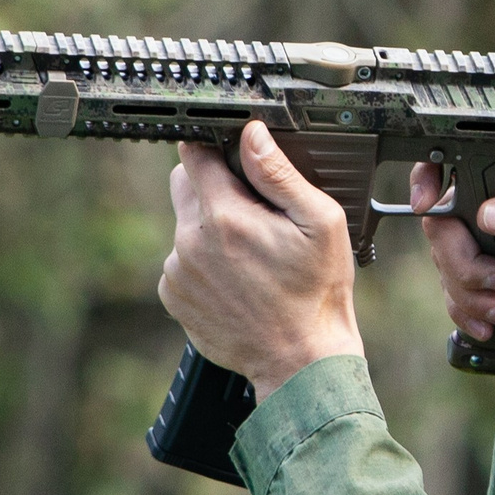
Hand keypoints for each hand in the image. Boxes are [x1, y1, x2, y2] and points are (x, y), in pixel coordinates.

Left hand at [159, 121, 363, 398]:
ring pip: (184, 226)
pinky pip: (181, 262)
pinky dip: (202, 264)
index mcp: (225, 215)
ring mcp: (178, 271)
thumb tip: (251, 134)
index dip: (215, 149)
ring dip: (208, 229)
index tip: (232, 157)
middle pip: (184, 185)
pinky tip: (234, 280)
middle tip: (252, 214)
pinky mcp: (174, 296)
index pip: (194, 154)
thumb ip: (279, 173)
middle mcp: (191, 240)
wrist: (299, 360)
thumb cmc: (316, 292)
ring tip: (249, 256)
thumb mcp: (319, 223)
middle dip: (212, 188)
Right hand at [412, 164, 494, 342]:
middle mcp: (491, 211)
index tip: (425, 204)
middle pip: (442, 229)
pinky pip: (453, 299)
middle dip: (465, 264)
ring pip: (445, 269)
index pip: (457, 167)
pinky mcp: (479, 284)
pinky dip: (468, 314)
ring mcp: (481, 249)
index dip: (429, 179)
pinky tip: (491, 323)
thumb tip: (491, 214)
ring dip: (472, 296)